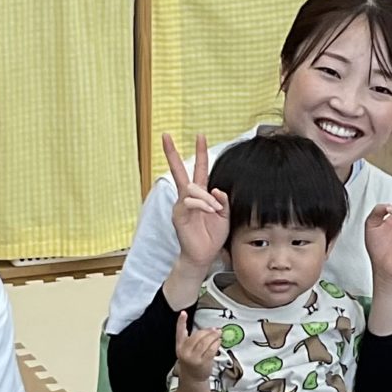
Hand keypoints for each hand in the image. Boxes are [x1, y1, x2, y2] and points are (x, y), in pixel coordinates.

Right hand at [161, 134, 230, 279]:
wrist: (204, 255)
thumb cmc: (212, 236)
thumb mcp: (225, 216)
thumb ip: (223, 201)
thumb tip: (217, 189)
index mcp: (200, 195)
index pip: (199, 169)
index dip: (200, 152)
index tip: (200, 135)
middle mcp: (188, 197)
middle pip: (178, 170)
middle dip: (172, 153)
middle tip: (166, 136)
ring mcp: (181, 205)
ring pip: (191, 188)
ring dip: (206, 197)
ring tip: (214, 208)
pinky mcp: (179, 215)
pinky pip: (189, 202)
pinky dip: (202, 204)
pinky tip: (209, 211)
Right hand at [172, 312, 224, 384]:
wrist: (192, 378)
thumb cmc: (191, 362)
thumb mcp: (187, 349)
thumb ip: (192, 338)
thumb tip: (208, 329)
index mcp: (180, 346)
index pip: (179, 332)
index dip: (181, 322)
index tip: (183, 313)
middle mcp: (185, 352)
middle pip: (197, 336)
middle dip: (208, 331)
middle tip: (215, 329)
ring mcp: (194, 358)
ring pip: (205, 342)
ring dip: (214, 336)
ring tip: (219, 333)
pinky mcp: (202, 362)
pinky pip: (211, 350)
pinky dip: (216, 344)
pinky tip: (219, 341)